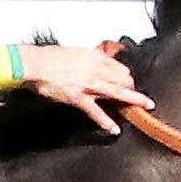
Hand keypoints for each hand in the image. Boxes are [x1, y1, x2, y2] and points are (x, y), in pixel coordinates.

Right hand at [20, 42, 150, 133]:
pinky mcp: (79, 98)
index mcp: (94, 57)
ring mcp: (89, 84)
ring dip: (134, 99)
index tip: (128, 81)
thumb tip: (92, 65)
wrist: (36, 64)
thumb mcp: (74, 53)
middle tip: (140, 96)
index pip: (119, 67)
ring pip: (117, 92)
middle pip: (123, 79)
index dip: (126, 75)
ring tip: (145, 106)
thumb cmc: (49, 58)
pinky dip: (106, 121)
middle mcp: (95, 69)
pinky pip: (96, 111)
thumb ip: (87, 60)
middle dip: (132, 87)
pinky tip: (114, 128)